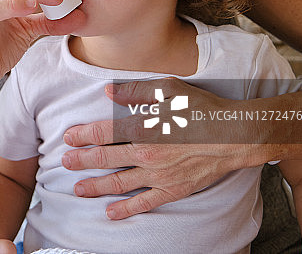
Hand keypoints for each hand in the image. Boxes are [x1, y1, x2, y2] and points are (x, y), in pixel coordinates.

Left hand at [62, 77, 257, 219]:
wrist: (236, 136)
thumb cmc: (203, 109)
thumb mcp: (169, 90)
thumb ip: (136, 91)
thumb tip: (108, 91)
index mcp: (145, 128)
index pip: (104, 133)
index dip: (83, 136)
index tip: (69, 138)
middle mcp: (148, 154)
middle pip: (106, 159)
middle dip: (82, 161)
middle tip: (65, 163)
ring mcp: (160, 175)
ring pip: (119, 183)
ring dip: (96, 186)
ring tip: (78, 188)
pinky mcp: (173, 190)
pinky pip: (144, 203)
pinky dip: (125, 209)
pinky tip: (110, 212)